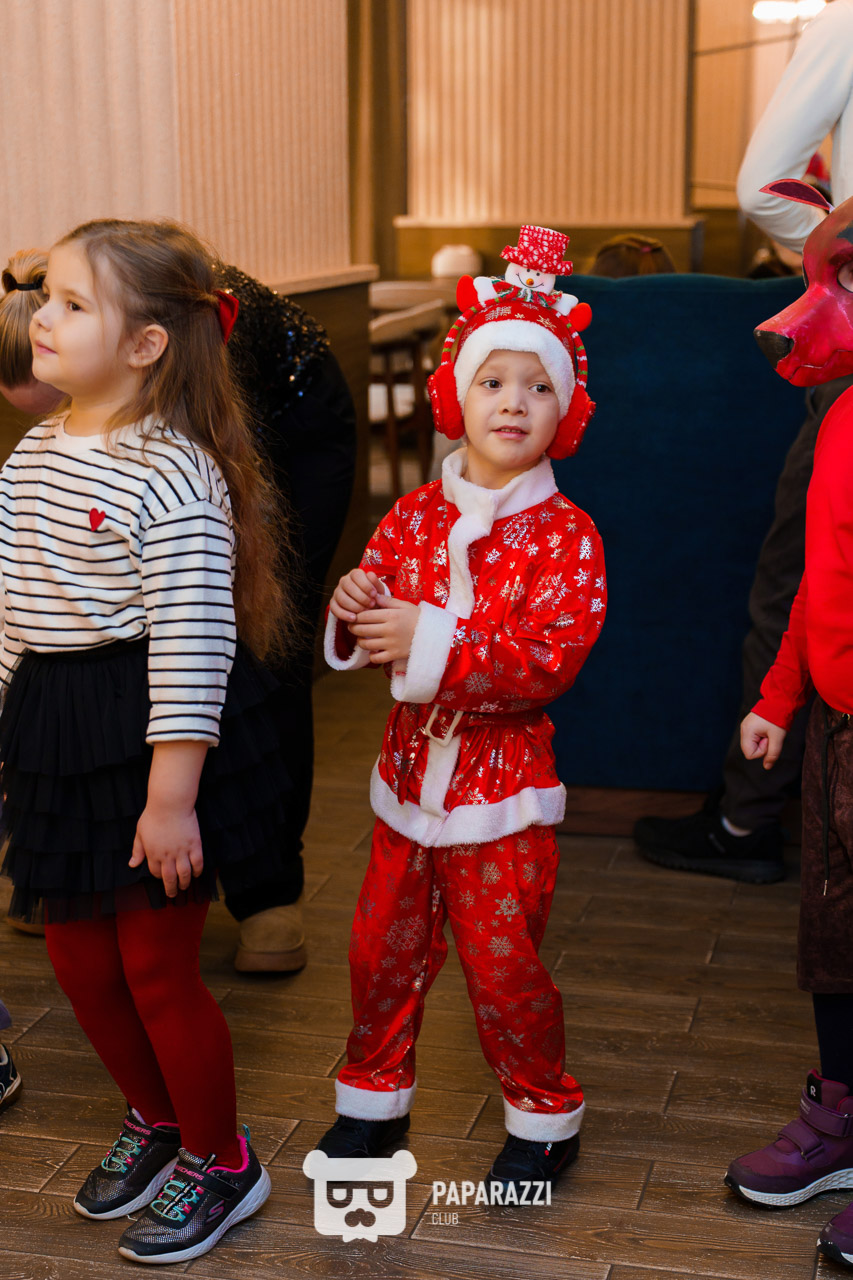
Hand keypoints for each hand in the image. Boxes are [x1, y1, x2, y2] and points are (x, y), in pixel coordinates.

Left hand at [129, 740, 208, 896]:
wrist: (170, 803)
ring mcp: (182, 851)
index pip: (155, 872)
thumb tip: (132, 864)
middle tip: (173, 894)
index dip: (158, 876)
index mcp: (153, 853)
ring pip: (184, 874)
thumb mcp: (140, 832)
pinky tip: (196, 873)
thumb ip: (137, 850)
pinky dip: (197, 870)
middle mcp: (167, 855)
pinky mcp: (194, 844)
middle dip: (171, 889)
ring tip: (185, 886)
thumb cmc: (153, 815)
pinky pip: (198, 862)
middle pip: (169, 878)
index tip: (161, 876)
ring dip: (184, 883)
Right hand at [330, 569, 382, 622]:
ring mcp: (337, 592)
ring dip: (354, 606)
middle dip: (361, 597)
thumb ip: (376, 585)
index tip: (374, 594)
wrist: (369, 607)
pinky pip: (334, 608)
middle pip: (348, 586)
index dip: (366, 585)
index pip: (357, 575)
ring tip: (364, 612)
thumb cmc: (374, 596)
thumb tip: (372, 578)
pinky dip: (344, 614)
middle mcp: (344, 581)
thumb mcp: (378, 590)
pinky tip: (354, 619)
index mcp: (355, 574)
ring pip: (342, 598)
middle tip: (371, 605)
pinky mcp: (333, 603)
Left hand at [349, 596, 418, 662]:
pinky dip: (372, 656)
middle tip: (353, 627)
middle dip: (353, 628)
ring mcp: (391, 644)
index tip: (354, 616)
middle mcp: (389, 630)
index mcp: (391, 616)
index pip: (365, 615)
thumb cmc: (418, 618)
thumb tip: (373, 596)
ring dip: (360, 641)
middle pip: (362, 629)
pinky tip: (373, 651)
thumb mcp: (404, 605)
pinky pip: (377, 658)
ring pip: (366, 644)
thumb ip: (388, 601)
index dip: (356, 615)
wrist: (434, 634)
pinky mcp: (395, 655)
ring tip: (361, 638)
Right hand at [740, 711, 786, 769]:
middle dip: (762, 746)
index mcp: (747, 732)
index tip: (769, 740)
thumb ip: (772, 754)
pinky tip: (768, 729)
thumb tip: (767, 767)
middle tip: (770, 735)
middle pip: (750, 749)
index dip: (762, 751)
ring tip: (770, 731)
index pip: (750, 754)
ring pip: (753, 744)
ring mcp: (746, 726)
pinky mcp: (750, 725)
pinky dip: (762, 736)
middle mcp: (743, 729)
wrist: (780, 701)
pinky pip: (754, 738)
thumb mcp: (777, 738)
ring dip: (763, 741)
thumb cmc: (778, 719)